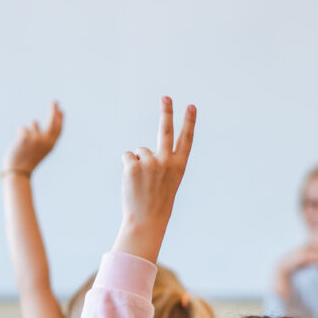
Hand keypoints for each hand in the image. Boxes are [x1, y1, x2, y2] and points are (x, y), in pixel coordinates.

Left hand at [3, 102, 62, 174]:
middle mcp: (46, 141)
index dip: (60, 119)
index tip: (61, 110)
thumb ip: (37, 135)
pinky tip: (18, 146)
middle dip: (54, 111)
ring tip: (23, 147)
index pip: (58, 130)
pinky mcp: (25, 135)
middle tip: (55, 101)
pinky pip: (21, 130)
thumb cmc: (27, 161)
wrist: (18, 171)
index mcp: (51, 146)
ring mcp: (36, 138)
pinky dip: (18, 136)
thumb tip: (34, 120)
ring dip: (25, 135)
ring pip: (30, 128)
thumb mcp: (35, 149)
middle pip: (52, 122)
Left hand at [112, 97, 196, 262]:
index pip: (186, 140)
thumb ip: (161, 164)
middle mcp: (167, 162)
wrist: (147, 220)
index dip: (189, 122)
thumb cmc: (157, 203)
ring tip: (141, 182)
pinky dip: (127, 166)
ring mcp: (150, 162)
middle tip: (166, 97)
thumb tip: (139, 151)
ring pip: (140, 151)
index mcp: (179, 167)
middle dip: (167, 112)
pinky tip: (132, 181)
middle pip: (165, 131)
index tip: (191, 106)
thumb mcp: (167, 183)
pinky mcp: (133, 165)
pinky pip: (127, 157)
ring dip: (137, 162)